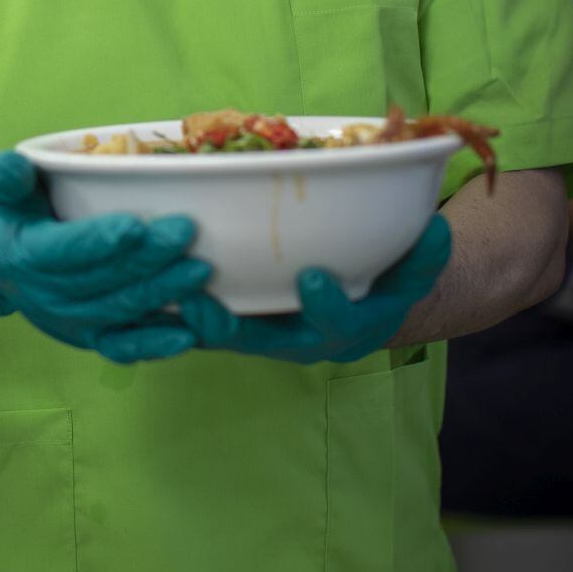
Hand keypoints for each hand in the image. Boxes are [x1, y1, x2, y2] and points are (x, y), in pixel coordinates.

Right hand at [0, 150, 214, 363]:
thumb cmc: (6, 211)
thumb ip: (0, 174)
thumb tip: (16, 170)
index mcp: (22, 254)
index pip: (61, 251)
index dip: (97, 240)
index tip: (136, 225)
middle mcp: (45, 295)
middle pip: (101, 281)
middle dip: (146, 259)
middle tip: (185, 231)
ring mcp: (69, 321)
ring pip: (118, 310)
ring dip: (161, 293)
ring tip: (199, 270)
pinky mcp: (89, 336)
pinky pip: (122, 347)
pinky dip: (153, 345)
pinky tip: (186, 334)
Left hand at [180, 215, 452, 363]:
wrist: (367, 305)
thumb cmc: (386, 277)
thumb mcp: (413, 269)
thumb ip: (424, 254)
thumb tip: (438, 229)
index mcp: (346, 327)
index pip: (336, 322)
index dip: (326, 304)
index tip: (314, 278)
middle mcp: (299, 340)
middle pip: (258, 342)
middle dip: (227, 326)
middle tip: (199, 305)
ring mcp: (263, 336)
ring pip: (218, 337)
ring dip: (184, 322)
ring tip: (154, 299)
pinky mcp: (233, 326)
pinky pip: (196, 329)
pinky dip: (167, 318)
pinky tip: (133, 297)